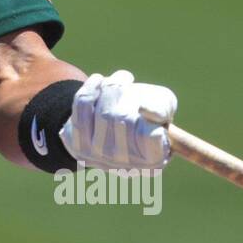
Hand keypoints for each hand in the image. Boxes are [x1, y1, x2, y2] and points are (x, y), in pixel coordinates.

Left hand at [59, 70, 174, 170]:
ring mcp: (101, 157)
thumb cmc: (144, 110)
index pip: (151, 135)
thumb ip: (163, 106)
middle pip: (123, 118)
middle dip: (123, 90)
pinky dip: (92, 87)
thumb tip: (145, 111)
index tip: (141, 102)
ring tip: (116, 80)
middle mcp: (127, 163)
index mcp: (155, 157)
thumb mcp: (163, 104)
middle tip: (126, 79)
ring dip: (110, 85)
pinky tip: (99, 81)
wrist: (110, 120)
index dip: (148, 113)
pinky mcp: (79, 146)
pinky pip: (83, 107)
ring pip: (103, 112)